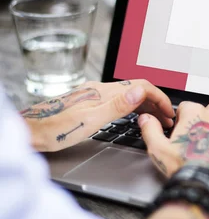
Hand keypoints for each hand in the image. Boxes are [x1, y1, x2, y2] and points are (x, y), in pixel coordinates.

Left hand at [20, 80, 173, 151]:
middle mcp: (99, 90)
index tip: (169, 112)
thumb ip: (118, 105)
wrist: (29, 132)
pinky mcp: (89, 103)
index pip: (141, 86)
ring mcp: (94, 96)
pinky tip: (133, 117)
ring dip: (145, 105)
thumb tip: (140, 90)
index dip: (159, 98)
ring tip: (155, 119)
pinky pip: (118, 101)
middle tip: (167, 119)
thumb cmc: (55, 131)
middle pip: (136, 90)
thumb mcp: (91, 121)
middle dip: (156, 102)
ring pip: (128, 95)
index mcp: (103, 92)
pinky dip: (133, 108)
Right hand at [139, 102, 208, 198]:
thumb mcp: (158, 150)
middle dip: (206, 122)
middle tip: (201, 141)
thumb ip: (151, 130)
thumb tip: (146, 118)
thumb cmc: (184, 169)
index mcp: (195, 113)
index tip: (185, 132)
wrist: (208, 187)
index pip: (188, 107)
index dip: (184, 120)